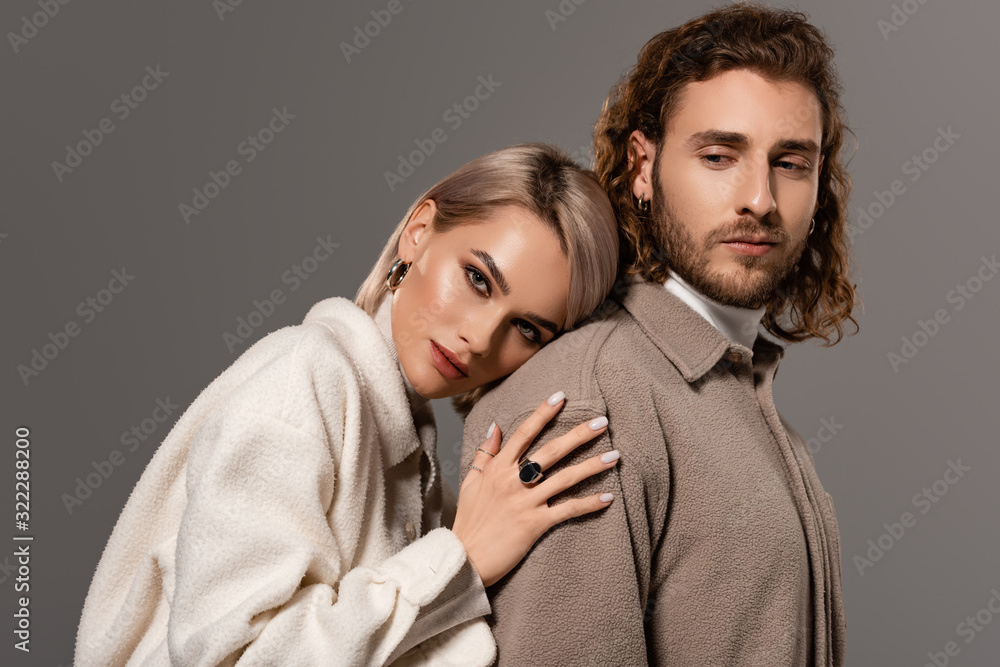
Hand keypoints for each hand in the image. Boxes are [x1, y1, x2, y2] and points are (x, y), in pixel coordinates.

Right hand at [451, 391, 617, 586]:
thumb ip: (484, 453)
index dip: (542, 413)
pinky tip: (609, 497)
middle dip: (578, 435)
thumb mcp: (471, 482)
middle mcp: (513, 481)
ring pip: (565, 478)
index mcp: (497, 468)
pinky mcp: (535, 524)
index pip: (523, 433)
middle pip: (550, 451)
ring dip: (592, 466)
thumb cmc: (469, 521)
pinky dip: (589, 503)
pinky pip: (567, 510)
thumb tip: (496, 426)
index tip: (561, 396)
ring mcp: (525, 502)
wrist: (464, 558)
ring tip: (615, 455)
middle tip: (602, 422)